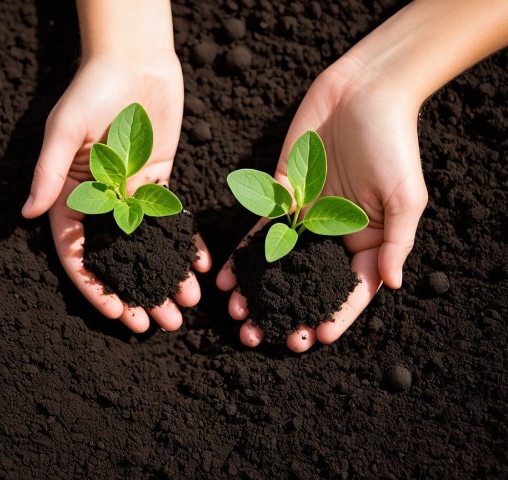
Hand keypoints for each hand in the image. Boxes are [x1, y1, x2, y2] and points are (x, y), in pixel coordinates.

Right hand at [22, 51, 210, 331]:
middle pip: (118, 261)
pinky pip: (172, 223)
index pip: (79, 254)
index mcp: (70, 197)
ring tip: (185, 307)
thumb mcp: (64, 128)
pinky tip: (199, 269)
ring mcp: (131, 197)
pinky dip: (184, 247)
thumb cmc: (92, 90)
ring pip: (148, 249)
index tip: (117, 313)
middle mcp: (101, 204)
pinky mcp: (159, 184)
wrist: (135, 63)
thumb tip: (26, 214)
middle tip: (160, 324)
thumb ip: (49, 172)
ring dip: (165, 279)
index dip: (95, 288)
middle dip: (137, 294)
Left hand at [217, 57, 427, 351]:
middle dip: (287, 313)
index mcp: (366, 240)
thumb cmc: (393, 144)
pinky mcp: (281, 196)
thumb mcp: (405, 197)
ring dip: (258, 292)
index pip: (349, 290)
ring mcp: (304, 217)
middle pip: (307, 284)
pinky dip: (242, 256)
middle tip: (266, 338)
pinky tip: (227, 278)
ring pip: (277, 265)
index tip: (313, 338)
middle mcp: (332, 235)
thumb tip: (390, 284)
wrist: (362, 92)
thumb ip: (395, 242)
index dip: (334, 316)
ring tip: (240, 317)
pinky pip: (258, 232)